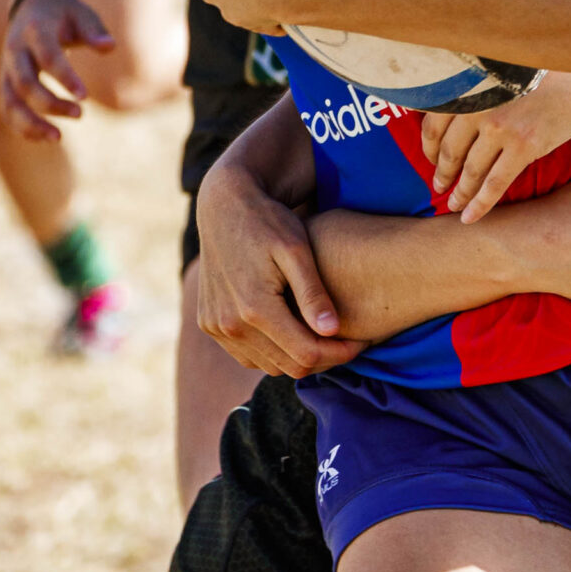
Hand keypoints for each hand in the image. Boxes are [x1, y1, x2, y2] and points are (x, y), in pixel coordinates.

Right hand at [0, 0, 117, 141]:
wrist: (32, 5)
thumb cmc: (64, 13)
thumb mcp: (82, 14)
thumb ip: (94, 30)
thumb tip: (109, 46)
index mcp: (35, 30)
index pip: (48, 58)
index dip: (65, 78)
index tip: (85, 96)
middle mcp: (15, 50)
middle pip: (25, 84)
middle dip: (50, 104)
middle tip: (81, 114)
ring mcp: (6, 68)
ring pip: (9, 102)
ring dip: (30, 123)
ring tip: (58, 138)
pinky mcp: (5, 83)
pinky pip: (7, 109)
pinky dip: (21, 127)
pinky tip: (45, 137)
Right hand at [192, 162, 360, 377]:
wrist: (224, 206)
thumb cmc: (268, 222)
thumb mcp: (296, 251)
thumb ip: (312, 293)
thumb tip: (331, 330)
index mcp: (254, 308)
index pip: (306, 354)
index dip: (339, 354)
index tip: (361, 342)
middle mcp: (230, 324)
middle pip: (289, 366)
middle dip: (323, 358)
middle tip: (347, 341)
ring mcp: (216, 326)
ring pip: (268, 366)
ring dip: (297, 357)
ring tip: (322, 336)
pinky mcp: (209, 323)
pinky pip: (247, 355)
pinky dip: (272, 351)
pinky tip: (293, 331)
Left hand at [424, 71, 570, 220]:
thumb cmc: (541, 75)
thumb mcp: (496, 76)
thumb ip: (471, 94)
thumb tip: (445, 122)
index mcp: (468, 88)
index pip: (432, 125)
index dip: (428, 149)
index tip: (429, 160)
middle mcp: (479, 107)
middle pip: (448, 151)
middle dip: (442, 174)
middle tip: (438, 186)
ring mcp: (501, 127)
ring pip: (470, 171)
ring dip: (459, 192)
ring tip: (454, 204)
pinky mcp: (525, 146)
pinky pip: (495, 183)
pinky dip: (480, 204)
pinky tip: (470, 217)